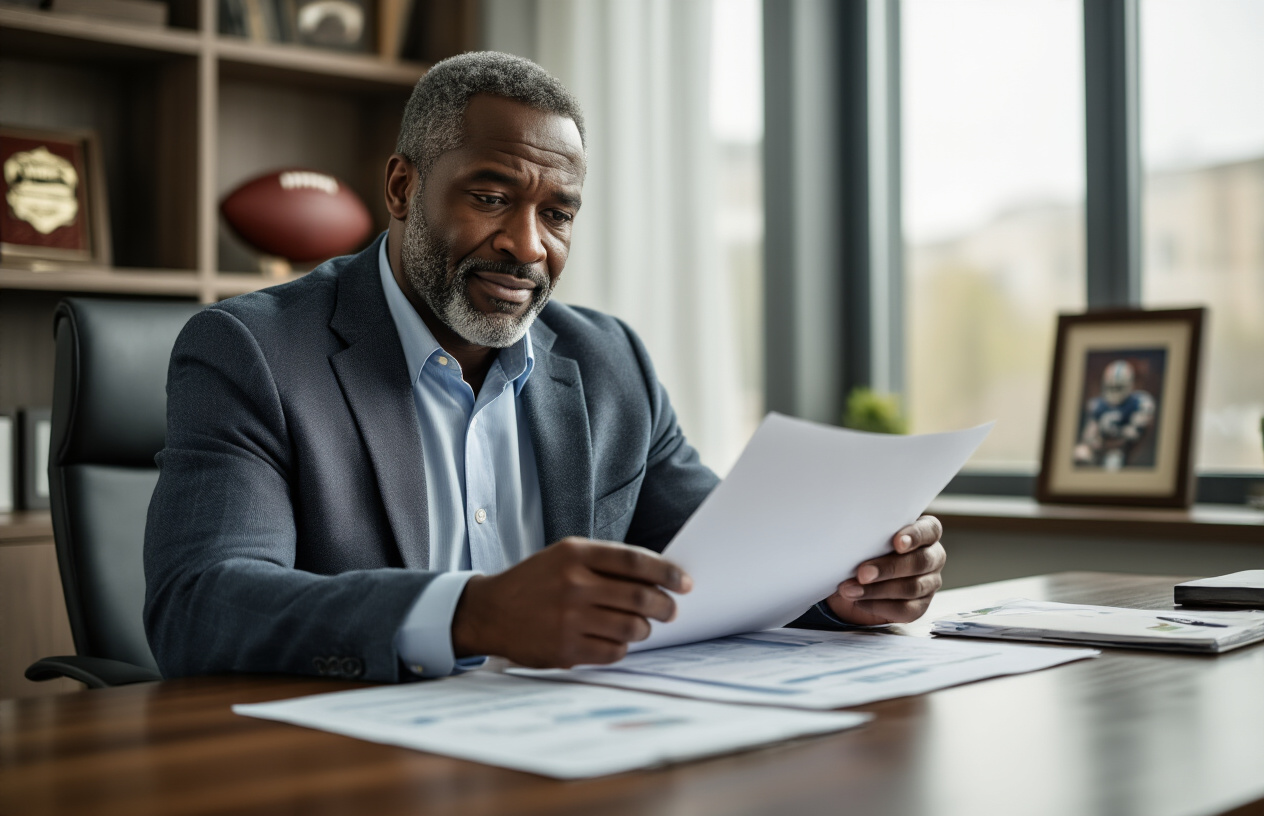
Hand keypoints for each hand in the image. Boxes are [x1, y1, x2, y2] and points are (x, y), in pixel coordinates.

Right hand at [451, 537, 691, 667]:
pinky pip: (613, 652)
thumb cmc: (536, 582)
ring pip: (632, 628)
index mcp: (576, 554)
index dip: (667, 573)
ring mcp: (569, 618)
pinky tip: (615, 641)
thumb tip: (657, 578)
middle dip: (665, 606)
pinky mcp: (565, 649)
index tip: (684, 582)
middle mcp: (574, 584)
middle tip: (671, 610)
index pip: (635, 561)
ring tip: (641, 626)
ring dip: (644, 629)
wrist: (490, 611)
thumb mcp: (564, 557)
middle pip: (640, 597)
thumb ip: (605, 563)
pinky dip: (622, 648)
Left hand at [824, 515, 944, 625]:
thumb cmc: (866, 550)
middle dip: (889, 568)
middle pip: (920, 562)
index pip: (929, 530)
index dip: (915, 536)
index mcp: (925, 533)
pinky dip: (879, 606)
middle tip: (862, 573)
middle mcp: (933, 557)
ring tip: (851, 590)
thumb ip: (870, 535)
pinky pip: (905, 609)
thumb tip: (852, 539)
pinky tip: (860, 601)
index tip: (896, 543)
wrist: (856, 580)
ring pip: (912, 588)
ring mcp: (929, 583)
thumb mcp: (867, 538)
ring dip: (878, 590)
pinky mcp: (920, 606)